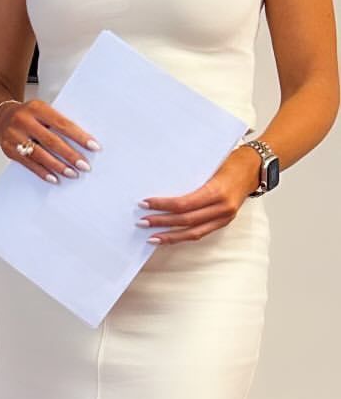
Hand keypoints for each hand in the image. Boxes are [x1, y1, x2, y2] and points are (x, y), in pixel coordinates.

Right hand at [0, 97, 99, 180]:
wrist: (0, 117)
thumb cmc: (28, 115)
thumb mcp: (42, 111)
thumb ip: (58, 123)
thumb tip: (81, 143)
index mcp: (36, 107)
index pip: (62, 124)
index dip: (79, 136)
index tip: (93, 146)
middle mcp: (23, 120)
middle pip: (51, 141)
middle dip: (70, 155)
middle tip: (84, 166)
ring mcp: (14, 135)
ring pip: (40, 155)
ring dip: (58, 166)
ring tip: (72, 174)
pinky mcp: (8, 149)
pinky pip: (29, 164)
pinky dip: (43, 172)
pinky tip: (54, 178)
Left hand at [139, 147, 256, 243]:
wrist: (255, 168)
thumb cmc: (231, 161)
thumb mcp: (210, 164)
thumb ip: (190, 176)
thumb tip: (161, 182)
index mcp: (218, 191)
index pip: (184, 204)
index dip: (163, 206)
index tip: (145, 203)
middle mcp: (222, 207)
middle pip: (186, 220)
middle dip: (162, 222)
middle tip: (142, 222)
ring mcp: (224, 217)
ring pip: (193, 233)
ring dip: (170, 236)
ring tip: (151, 237)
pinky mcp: (224, 222)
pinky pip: (201, 233)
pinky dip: (183, 236)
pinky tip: (169, 236)